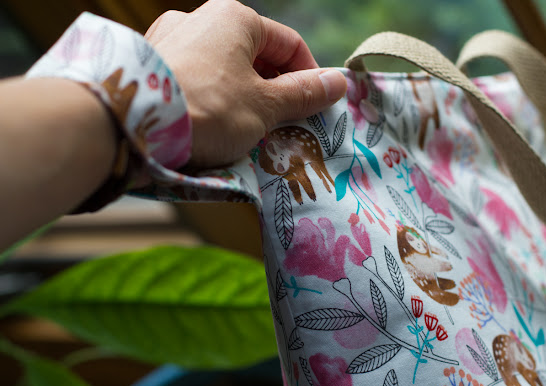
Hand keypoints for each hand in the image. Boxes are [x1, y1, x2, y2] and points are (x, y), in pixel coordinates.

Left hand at [145, 0, 346, 167]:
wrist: (130, 122)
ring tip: (245, 130)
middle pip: (254, 55)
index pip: (288, 44)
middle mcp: (199, 19)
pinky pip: (193, 78)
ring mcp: (168, 39)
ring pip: (222, 68)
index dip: (309, 76)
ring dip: (242, 96)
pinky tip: (209, 125)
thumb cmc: (208, 109)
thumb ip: (303, 94)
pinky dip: (210, 99)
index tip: (315, 107)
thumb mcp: (264, 106)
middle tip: (282, 124)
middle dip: (273, 89)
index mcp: (235, 19)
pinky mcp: (148, 64)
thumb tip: (339, 81)